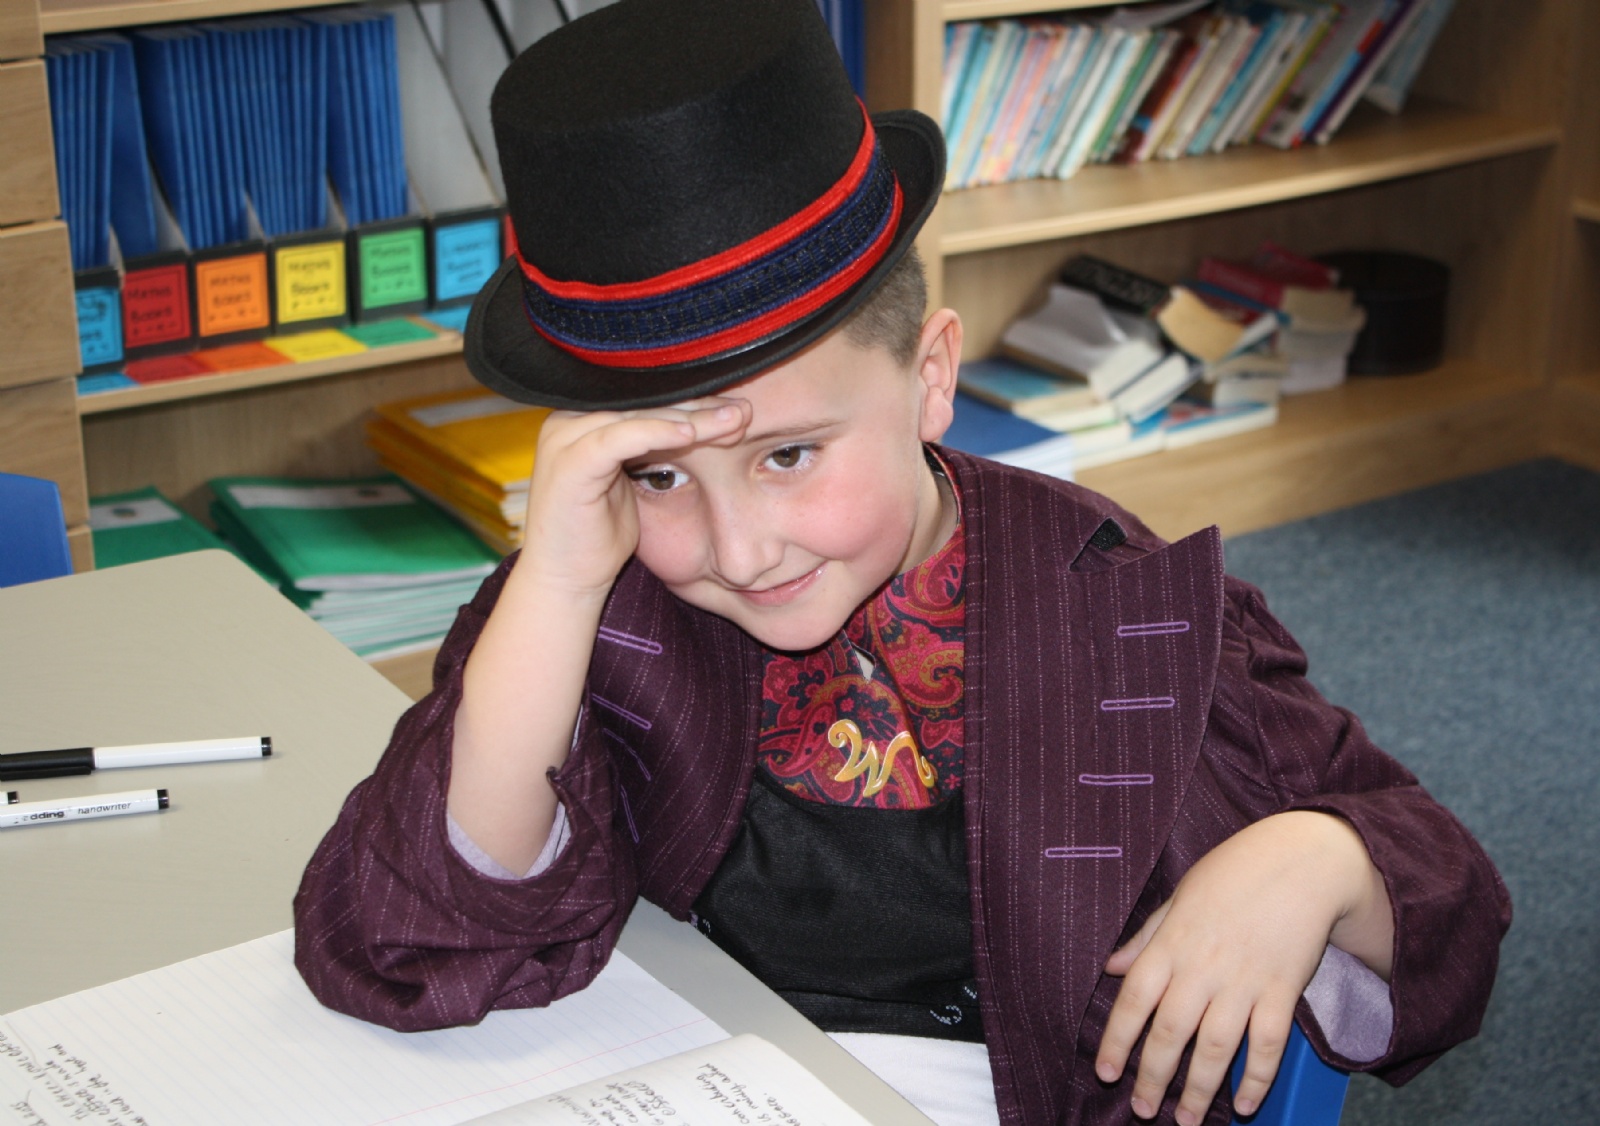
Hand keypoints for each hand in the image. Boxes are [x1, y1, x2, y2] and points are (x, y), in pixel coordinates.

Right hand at [516, 398, 751, 599]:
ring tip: (733, 421)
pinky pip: (620, 438)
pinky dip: (657, 433)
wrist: (565, 583)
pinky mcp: (568, 463)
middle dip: (698, 408)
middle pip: (643, 405)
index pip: (645, 403)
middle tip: (744, 410)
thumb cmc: (598, 539)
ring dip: (690, 419)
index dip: (692, 404)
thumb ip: (654, 450)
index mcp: (581, 422)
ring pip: (638, 417)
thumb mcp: (633, 484)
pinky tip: (691, 433)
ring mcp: (563, 440)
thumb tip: (699, 425)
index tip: (738, 410)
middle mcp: (567, 422)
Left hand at [1095, 811, 1387, 1124]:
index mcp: (1173, 942)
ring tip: (1185, 1120)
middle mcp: (1204, 966)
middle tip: (1143, 1110)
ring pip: (1216, 1047)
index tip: (1105, 1072)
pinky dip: (1257, 1078)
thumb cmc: (1235, 872)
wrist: (1302, 861)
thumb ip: (1147, 936)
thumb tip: (1112, 968)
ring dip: (1199, 1089)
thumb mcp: (1181, 896)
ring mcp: (1245, 981)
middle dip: (1153, 1077)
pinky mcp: (1283, 990)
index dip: (1117, 1040)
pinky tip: (1243, 1104)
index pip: (1134, 999)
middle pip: (1171, 1032)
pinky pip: (1268, 1044)